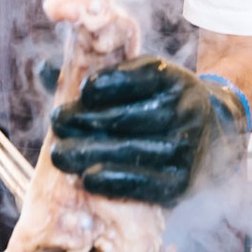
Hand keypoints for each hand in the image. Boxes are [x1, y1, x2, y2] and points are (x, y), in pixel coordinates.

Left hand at [50, 56, 247, 206]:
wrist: (208, 140)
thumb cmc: (155, 105)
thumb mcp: (136, 82)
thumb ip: (92, 76)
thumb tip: (43, 67)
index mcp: (174, 80)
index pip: (142, 76)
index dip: (111, 82)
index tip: (84, 89)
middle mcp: (186, 111)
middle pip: (130, 116)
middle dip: (87, 119)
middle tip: (57, 122)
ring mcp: (187, 150)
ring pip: (133, 150)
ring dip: (91, 152)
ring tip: (59, 154)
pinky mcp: (182, 184)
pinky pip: (145, 184)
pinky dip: (114, 181)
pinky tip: (88, 177)